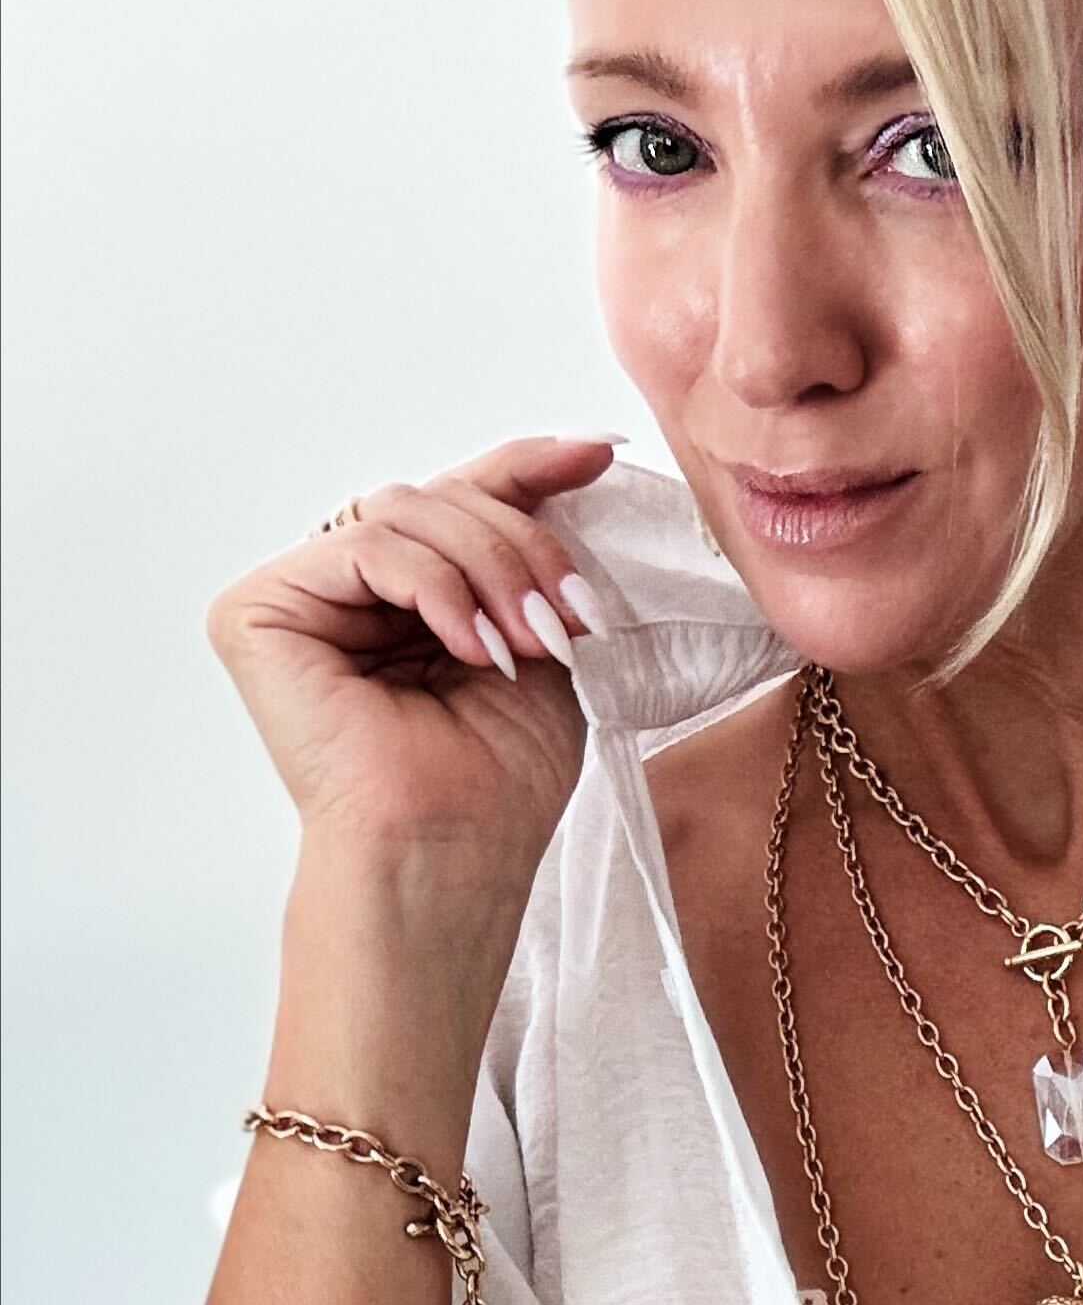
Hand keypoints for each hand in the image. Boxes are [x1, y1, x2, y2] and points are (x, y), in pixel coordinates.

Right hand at [206, 434, 614, 878]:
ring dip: (492, 571)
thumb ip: (533, 554)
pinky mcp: (258, 612)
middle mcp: (349, 591)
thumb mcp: (542, 637)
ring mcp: (300, 598)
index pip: (463, 500)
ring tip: (531, 643)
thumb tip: (575, 457)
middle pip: (443, 499)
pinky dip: (437, 588)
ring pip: (411, 511)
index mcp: (411, 597)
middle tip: (571, 618)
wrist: (453, 852)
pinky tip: (473, 649)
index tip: (601, 452)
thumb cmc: (498, 778)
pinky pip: (367, 546)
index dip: (529, 465)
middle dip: (524, 547)